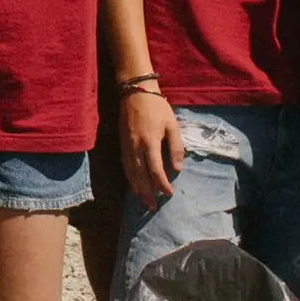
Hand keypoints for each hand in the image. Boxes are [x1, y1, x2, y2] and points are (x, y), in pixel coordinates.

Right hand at [119, 86, 184, 207]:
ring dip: (137, 189)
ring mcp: (126, 146)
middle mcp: (136, 147)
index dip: (162, 184)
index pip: (155, 170)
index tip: (169, 194)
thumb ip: (176, 147)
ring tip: (143, 202)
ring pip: (130, 173)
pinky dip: (129, 178)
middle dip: (147, 193)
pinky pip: (125, 166)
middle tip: (153, 208)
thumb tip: (177, 168)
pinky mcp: (122, 144)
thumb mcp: (172, 125)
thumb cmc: (157, 108)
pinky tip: (133, 186)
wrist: (135, 92)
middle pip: (140, 176)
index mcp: (150, 142)